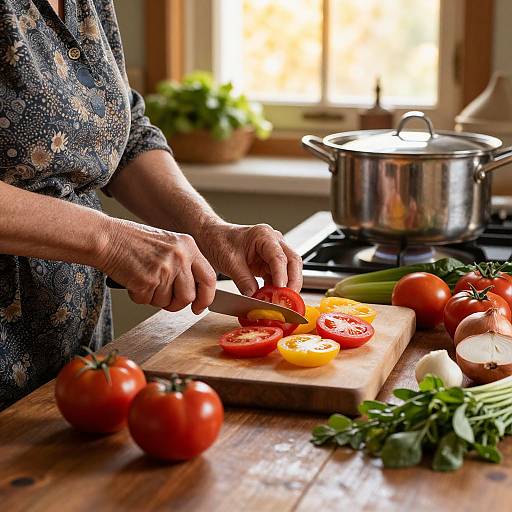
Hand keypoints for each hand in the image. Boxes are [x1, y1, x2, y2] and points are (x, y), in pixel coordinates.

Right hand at [98, 219, 216, 313]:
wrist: (107, 238)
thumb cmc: (134, 242)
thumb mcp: (169, 245)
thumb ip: (184, 264)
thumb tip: (196, 293)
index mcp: (189, 246)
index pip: (209, 278)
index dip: (205, 297)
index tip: (199, 307)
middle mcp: (180, 257)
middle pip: (189, 296)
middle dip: (176, 304)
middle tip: (164, 298)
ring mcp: (164, 269)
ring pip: (168, 302)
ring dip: (155, 298)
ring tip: (144, 280)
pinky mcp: (147, 280)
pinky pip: (148, 301)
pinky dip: (139, 296)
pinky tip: (134, 280)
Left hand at [198, 222, 302, 295]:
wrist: (212, 238)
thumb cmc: (220, 241)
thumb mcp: (230, 262)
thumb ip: (244, 280)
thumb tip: (256, 298)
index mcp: (264, 235)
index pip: (280, 257)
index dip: (282, 276)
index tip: (280, 291)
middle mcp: (274, 242)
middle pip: (293, 262)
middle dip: (293, 283)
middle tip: (288, 300)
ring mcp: (273, 253)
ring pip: (289, 271)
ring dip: (286, 288)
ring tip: (279, 303)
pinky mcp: (269, 264)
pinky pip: (278, 278)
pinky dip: (276, 290)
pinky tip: (271, 299)